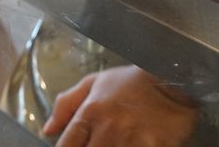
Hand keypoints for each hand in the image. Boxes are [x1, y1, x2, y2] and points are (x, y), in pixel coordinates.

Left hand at [41, 64, 198, 145]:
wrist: (170, 79)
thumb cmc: (130, 83)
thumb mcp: (94, 83)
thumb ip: (66, 104)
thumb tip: (47, 129)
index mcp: (90, 112)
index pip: (67, 146)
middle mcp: (107, 128)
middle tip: (102, 143)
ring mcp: (131, 140)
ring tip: (118, 141)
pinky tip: (135, 144)